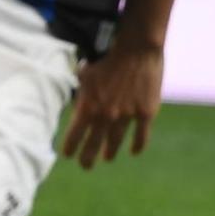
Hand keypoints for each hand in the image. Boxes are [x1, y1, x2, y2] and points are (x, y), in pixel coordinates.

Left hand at [60, 40, 162, 169]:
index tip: (68, 155)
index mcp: (87, 105)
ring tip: (107, 158)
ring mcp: (127, 115)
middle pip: (94, 143)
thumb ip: (80, 91)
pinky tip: (134, 152)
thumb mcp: (85, 74)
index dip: (71, 146)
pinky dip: (137, 145)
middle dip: (88, 157)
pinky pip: (141, 135)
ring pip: (116, 141)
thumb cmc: (107, 56)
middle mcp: (106, 114)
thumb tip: (74, 100)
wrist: (137, 49)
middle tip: (84, 166)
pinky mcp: (146, 112)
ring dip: (110, 151)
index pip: (75, 133)